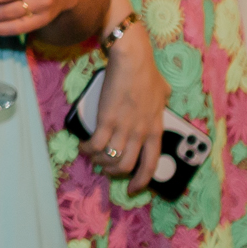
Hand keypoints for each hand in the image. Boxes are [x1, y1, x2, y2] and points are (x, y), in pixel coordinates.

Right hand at [81, 19, 168, 189]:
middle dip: (113, 172)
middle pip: (126, 166)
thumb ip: (163, 100)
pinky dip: (87, 150)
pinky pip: (95, 145)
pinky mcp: (106, 120)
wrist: (132, 59)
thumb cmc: (147, 71)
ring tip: (92, 156)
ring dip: (99, 162)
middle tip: (106, 169)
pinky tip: (82, 146)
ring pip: (110, 159)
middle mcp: (140, 134)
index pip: (150, 165)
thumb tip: (164, 96)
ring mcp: (123, 128)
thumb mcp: (163, 91)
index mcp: (155, 129)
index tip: (132, 188)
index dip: (141, 181)